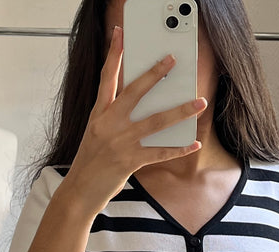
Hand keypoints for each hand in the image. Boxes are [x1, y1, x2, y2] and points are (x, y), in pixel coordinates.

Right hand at [59, 25, 206, 219]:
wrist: (80, 191)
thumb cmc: (90, 162)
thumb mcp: (97, 134)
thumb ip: (115, 118)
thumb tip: (146, 108)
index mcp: (98, 114)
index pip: (106, 78)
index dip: (114, 54)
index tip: (121, 33)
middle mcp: (108, 124)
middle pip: (134, 92)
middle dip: (155, 74)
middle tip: (172, 59)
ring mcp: (120, 142)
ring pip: (156, 121)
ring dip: (181, 111)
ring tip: (199, 103)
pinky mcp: (129, 161)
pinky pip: (160, 152)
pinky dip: (178, 149)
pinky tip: (193, 143)